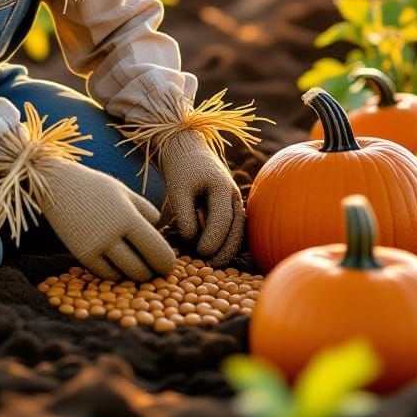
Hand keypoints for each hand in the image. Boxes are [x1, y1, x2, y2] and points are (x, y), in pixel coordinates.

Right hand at [37, 159, 175, 280]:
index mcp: (129, 217)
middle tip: (153, 269)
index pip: (158, 252)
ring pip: (124, 275)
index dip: (167, 264)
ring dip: (134, 275)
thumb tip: (159, 231)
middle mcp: (113, 234)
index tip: (168, 266)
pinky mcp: (81, 255)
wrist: (57, 185)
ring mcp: (95, 246)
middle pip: (142, 270)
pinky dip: (115, 272)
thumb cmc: (95, 187)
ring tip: (137, 266)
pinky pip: (105, 274)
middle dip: (151, 273)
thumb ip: (146, 211)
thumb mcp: (124, 192)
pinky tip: (118, 264)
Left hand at [158, 128, 243, 266]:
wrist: (185, 149)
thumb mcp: (177, 189)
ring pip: (238, 230)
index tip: (199, 252)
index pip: (223, 219)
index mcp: (222, 186)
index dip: (213, 238)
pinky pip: (233, 228)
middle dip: (225, 250)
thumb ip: (184, 214)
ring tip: (213, 264)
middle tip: (209, 266)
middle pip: (237, 228)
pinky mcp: (229, 206)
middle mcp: (233, 195)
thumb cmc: (180, 168)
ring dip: (227, 248)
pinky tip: (214, 254)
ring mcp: (234, 200)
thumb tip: (193, 241)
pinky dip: (226, 242)